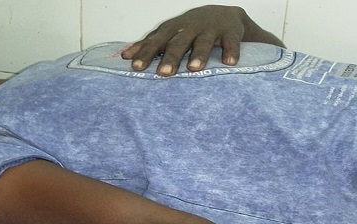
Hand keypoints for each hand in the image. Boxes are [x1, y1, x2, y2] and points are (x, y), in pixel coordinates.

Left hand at [121, 5, 282, 76]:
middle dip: (170, 57)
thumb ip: (149, 45)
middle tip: (163, 74)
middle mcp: (190, 28)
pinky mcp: (230, 32)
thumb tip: (125, 57)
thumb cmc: (190, 29)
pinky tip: (229, 63)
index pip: (156, 42)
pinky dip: (231, 51)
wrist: (224, 15)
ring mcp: (210, 29)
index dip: (146, 53)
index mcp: (173, 30)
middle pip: (178, 42)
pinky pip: (231, 42)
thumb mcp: (169, 34)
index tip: (136, 67)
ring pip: (203, 41)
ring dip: (199, 54)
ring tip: (194, 69)